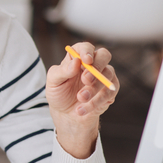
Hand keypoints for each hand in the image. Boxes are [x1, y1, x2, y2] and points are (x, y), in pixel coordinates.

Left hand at [45, 42, 117, 158]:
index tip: (86, 60)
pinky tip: (82, 109)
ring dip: (94, 88)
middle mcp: (93, 64)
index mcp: (77, 58)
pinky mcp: (110, 90)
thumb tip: (76, 62)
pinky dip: (96, 101)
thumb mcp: (53, 83)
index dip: (87, 51)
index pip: (85, 47)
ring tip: (80, 98)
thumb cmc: (59, 94)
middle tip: (86, 80)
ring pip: (108, 74)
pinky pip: (110, 92)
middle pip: (104, 55)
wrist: (66, 115)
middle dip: (97, 66)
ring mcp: (103, 77)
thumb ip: (62, 71)